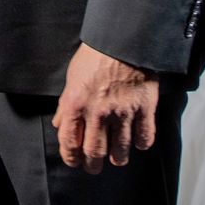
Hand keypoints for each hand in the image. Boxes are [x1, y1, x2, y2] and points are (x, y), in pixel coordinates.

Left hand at [53, 42, 158, 173]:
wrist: (124, 38)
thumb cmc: (95, 55)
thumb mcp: (72, 77)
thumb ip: (65, 104)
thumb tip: (60, 124)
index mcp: (76, 103)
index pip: (69, 142)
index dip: (71, 157)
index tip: (74, 161)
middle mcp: (98, 111)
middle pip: (94, 152)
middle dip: (92, 165)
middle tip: (93, 166)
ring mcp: (123, 111)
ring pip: (120, 151)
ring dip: (117, 158)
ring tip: (116, 158)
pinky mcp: (144, 108)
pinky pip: (144, 138)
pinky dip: (140, 144)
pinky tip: (136, 141)